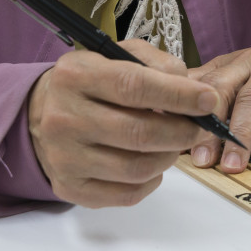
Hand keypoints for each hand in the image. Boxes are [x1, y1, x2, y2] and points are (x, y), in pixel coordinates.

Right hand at [26, 38, 213, 207]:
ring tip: (175, 144)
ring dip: (169, 157)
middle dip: (182, 132)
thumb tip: (192, 90)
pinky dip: (152, 181)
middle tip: (199, 128)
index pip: (133, 86)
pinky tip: (153, 164)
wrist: (41, 113)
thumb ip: (156, 63)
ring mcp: (64, 157)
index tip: (208, 100)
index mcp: (75, 75)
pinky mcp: (70, 187)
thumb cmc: (91, 83)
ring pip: (136, 167)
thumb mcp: (116, 55)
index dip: (178, 95)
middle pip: (138, 132)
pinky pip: (126, 194)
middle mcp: (63, 117)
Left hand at [190, 13, 250, 171]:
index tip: (170, 141)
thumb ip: (218, 96)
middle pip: (221, 90)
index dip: (183, 112)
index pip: (198, 86)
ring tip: (232, 164)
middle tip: (199, 159)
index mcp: (230, 64)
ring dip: (241, 135)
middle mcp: (249, 62)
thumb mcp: (246, 76)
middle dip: (208, 126)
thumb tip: (180, 125)